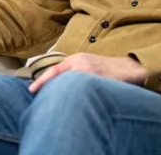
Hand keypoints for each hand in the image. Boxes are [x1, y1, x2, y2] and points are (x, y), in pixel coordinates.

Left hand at [28, 53, 147, 93]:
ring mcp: (88, 70)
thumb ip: (74, 69)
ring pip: (67, 81)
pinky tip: (69, 102)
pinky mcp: (97, 78)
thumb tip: (58, 82)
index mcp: (76, 58)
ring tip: (51, 101)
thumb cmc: (107, 68)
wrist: (128, 68)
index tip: (31, 89)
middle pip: (57, 74)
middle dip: (46, 85)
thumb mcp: (88, 63)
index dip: (42, 79)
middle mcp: (80, 61)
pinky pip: (81, 88)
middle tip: (36, 95)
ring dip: (59, 91)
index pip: (54, 68)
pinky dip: (73, 94)